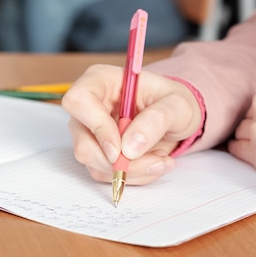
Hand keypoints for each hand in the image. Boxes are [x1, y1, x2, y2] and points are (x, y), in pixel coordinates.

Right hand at [62, 65, 202, 184]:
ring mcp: (90, 132)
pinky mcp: (98, 152)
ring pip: (94, 163)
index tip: (121, 149)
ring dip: (131, 171)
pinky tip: (154, 162)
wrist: (177, 119)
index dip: (97, 127)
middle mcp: (90, 107)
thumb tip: (129, 147)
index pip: (78, 101)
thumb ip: (156, 120)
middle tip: (155, 161)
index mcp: (101, 80)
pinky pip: (106, 173)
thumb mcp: (177, 105)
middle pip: (83, 141)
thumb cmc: (173, 103)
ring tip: (162, 160)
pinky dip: (134, 175)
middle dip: (118, 161)